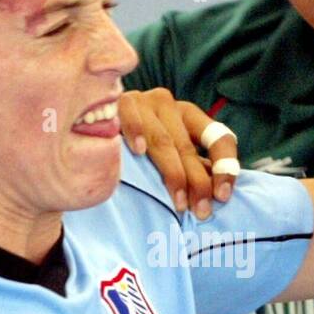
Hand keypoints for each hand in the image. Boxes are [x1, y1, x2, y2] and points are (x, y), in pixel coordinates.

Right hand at [118, 88, 239, 217]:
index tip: (223, 196)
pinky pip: (130, 115)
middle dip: (199, 183)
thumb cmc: (133, 149)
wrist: (88, 126)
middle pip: (189, 147)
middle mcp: (168, 105)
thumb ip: (191, 168)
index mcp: (187, 115)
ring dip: (174, 173)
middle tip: (202, 212)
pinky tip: (139, 151)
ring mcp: (143, 101)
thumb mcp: (168, 155)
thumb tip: (218, 197)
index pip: (218, 137)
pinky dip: (136, 130)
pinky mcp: (118, 102)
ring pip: (164, 141)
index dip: (225, 166)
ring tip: (180, 203)